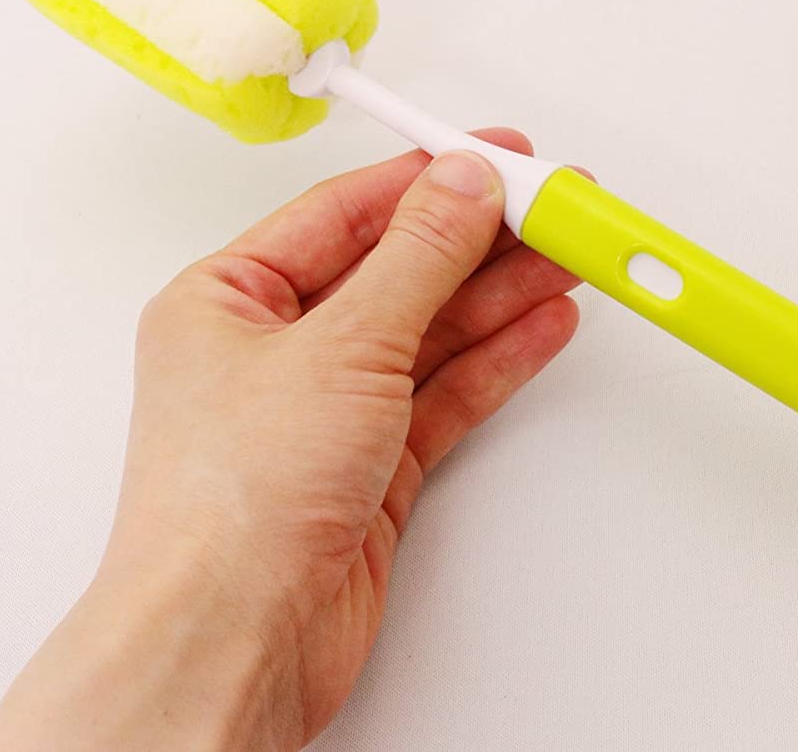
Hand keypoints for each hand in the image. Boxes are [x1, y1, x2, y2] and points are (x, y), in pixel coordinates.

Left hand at [0, 131, 581, 750]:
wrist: (236, 640)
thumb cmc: (232, 505)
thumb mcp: (341, 346)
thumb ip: (417, 260)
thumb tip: (463, 185)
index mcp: (227, 299)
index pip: (345, 214)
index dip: (428, 179)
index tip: (498, 156)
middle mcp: (273, 351)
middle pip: (396, 271)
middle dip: (480, 239)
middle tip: (553, 208)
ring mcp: (325, 411)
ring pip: (430, 331)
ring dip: (501, 295)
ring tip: (570, 257)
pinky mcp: (372, 468)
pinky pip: (445, 392)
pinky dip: (497, 359)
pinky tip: (542, 324)